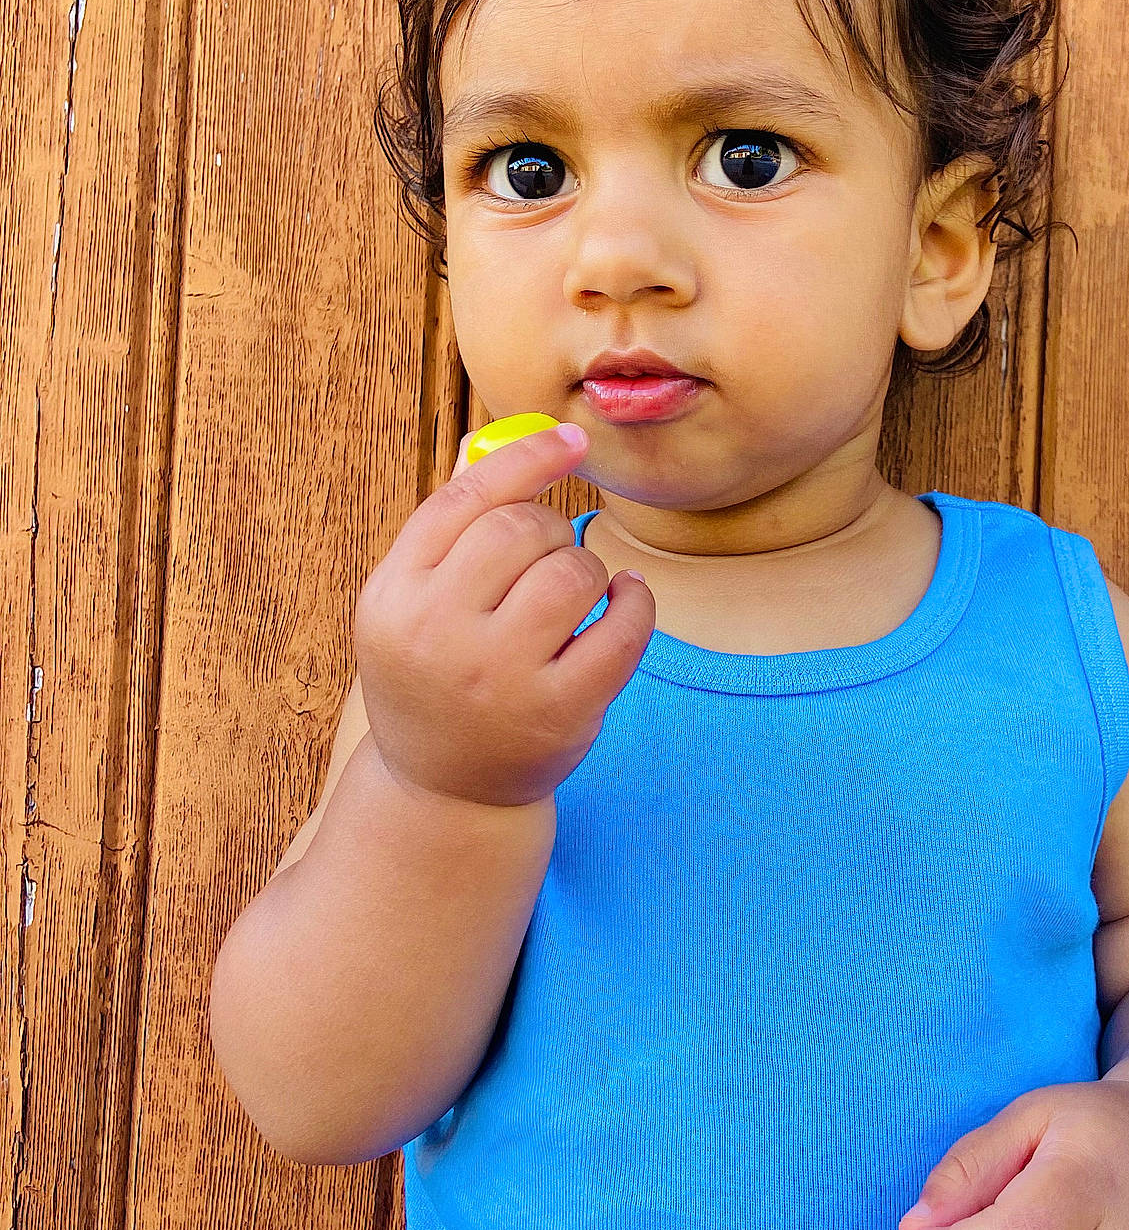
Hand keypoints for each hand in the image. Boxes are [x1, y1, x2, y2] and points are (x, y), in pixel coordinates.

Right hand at [353, 421, 653, 806]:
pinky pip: (621, 630)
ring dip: (588, 568)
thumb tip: (501, 441)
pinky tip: (624, 601)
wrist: (443, 790)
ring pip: (572, 572)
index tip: (571, 439)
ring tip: (576, 592)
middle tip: (547, 558)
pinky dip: (635, 603)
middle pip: (518, 529)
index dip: (525, 458)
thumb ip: (448, 530)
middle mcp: (438, 633)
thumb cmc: (434, 677)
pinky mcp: (559, 712)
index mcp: (393, 596)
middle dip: (548, 530)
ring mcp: (500, 677)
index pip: (463, 499)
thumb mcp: (411, 604)